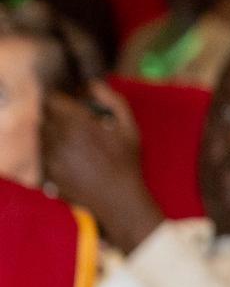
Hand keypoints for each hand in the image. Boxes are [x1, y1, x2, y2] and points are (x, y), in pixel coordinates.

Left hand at [43, 90, 160, 251]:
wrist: (119, 201)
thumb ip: (114, 102)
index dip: (61, 101)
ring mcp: (51, 155)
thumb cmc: (127, 164)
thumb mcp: (130, 130)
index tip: (70, 107)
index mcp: (77, 123)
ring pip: (42, 135)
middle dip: (57, 118)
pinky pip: (43, 154)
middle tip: (75, 127)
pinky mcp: (47, 171)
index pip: (52, 100)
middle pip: (45, 116)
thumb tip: (94, 85)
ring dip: (53, 135)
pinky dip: (52, 153)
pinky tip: (71, 161)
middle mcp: (59, 137)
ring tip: (74, 146)